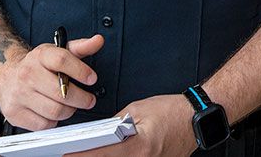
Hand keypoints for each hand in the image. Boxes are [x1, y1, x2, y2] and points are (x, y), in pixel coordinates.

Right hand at [0, 35, 103, 129]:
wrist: (6, 75)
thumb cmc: (37, 64)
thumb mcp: (58, 51)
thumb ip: (81, 47)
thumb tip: (98, 41)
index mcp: (40, 56)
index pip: (62, 61)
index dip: (81, 71)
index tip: (92, 78)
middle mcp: (27, 74)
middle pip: (61, 92)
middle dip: (81, 98)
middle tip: (89, 100)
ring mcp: (19, 95)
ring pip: (54, 111)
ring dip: (69, 111)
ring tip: (72, 105)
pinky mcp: (14, 113)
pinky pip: (42, 124)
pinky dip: (54, 121)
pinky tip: (54, 112)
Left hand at [75, 94, 194, 156]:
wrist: (196, 119)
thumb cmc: (172, 111)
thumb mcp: (139, 108)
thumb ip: (116, 121)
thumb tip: (100, 132)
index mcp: (139, 147)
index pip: (101, 154)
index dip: (79, 156)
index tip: (64, 154)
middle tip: (71, 155)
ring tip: (90, 153)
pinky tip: (110, 154)